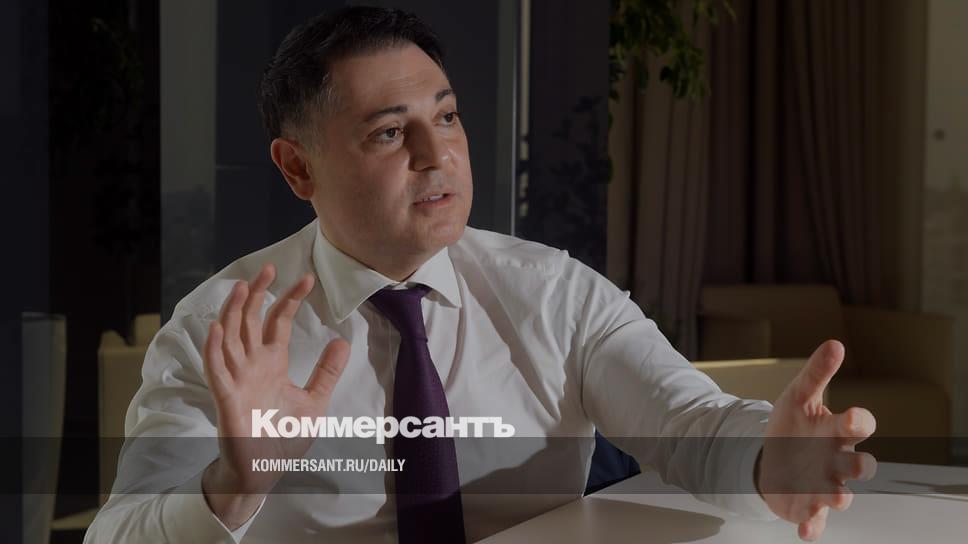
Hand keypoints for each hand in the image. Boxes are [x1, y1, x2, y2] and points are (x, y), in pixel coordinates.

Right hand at [201, 263, 349, 526]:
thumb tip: (341, 341)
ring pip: (230, 337)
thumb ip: (325, 372)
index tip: (307, 279)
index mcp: (272, 364)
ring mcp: (237, 379)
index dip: (289, 300)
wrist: (264, 472)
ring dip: (233, 312)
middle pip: (250, 321)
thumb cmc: (282, 439)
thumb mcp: (314, 402)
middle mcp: (252, 366)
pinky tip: (218, 327)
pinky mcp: (226, 398)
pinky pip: (217, 369)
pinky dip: (214, 348)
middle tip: (268, 268)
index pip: (278, 322)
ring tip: (240, 287)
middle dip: (257, 294)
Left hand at [757, 340, 876, 540]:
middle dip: (857, 464)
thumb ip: (816, 373)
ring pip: (840, 495)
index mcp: (836, 431)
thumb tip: (835, 344)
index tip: (853, 416)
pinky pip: (814, 521)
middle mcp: (836, 460)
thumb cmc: (793, 426)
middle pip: (859, 465)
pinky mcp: (807, 506)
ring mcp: (823, 485)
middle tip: (853, 462)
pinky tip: (805, 531)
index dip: (859, 422)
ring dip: (838, 497)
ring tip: (836, 497)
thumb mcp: (798, 396)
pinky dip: (812, 527)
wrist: (772, 459)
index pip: (859, 426)